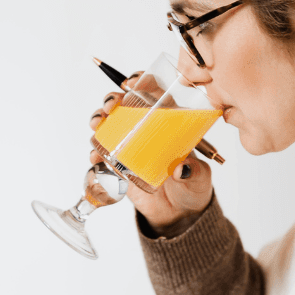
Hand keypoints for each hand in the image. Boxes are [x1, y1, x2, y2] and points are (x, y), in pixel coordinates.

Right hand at [89, 74, 212, 234]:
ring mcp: (131, 145)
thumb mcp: (198, 177)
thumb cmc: (193, 187)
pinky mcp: (120, 164)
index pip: (155, 93)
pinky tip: (95, 156)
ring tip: (98, 125)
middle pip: (125, 104)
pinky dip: (96, 152)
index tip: (133, 82)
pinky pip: (103, 153)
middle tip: (110, 105)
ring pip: (109, 124)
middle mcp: (147, 129)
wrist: (179, 213)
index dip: (142, 82)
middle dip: (112, 98)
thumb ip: (193, 172)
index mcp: (169, 122)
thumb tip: (180, 169)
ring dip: (99, 119)